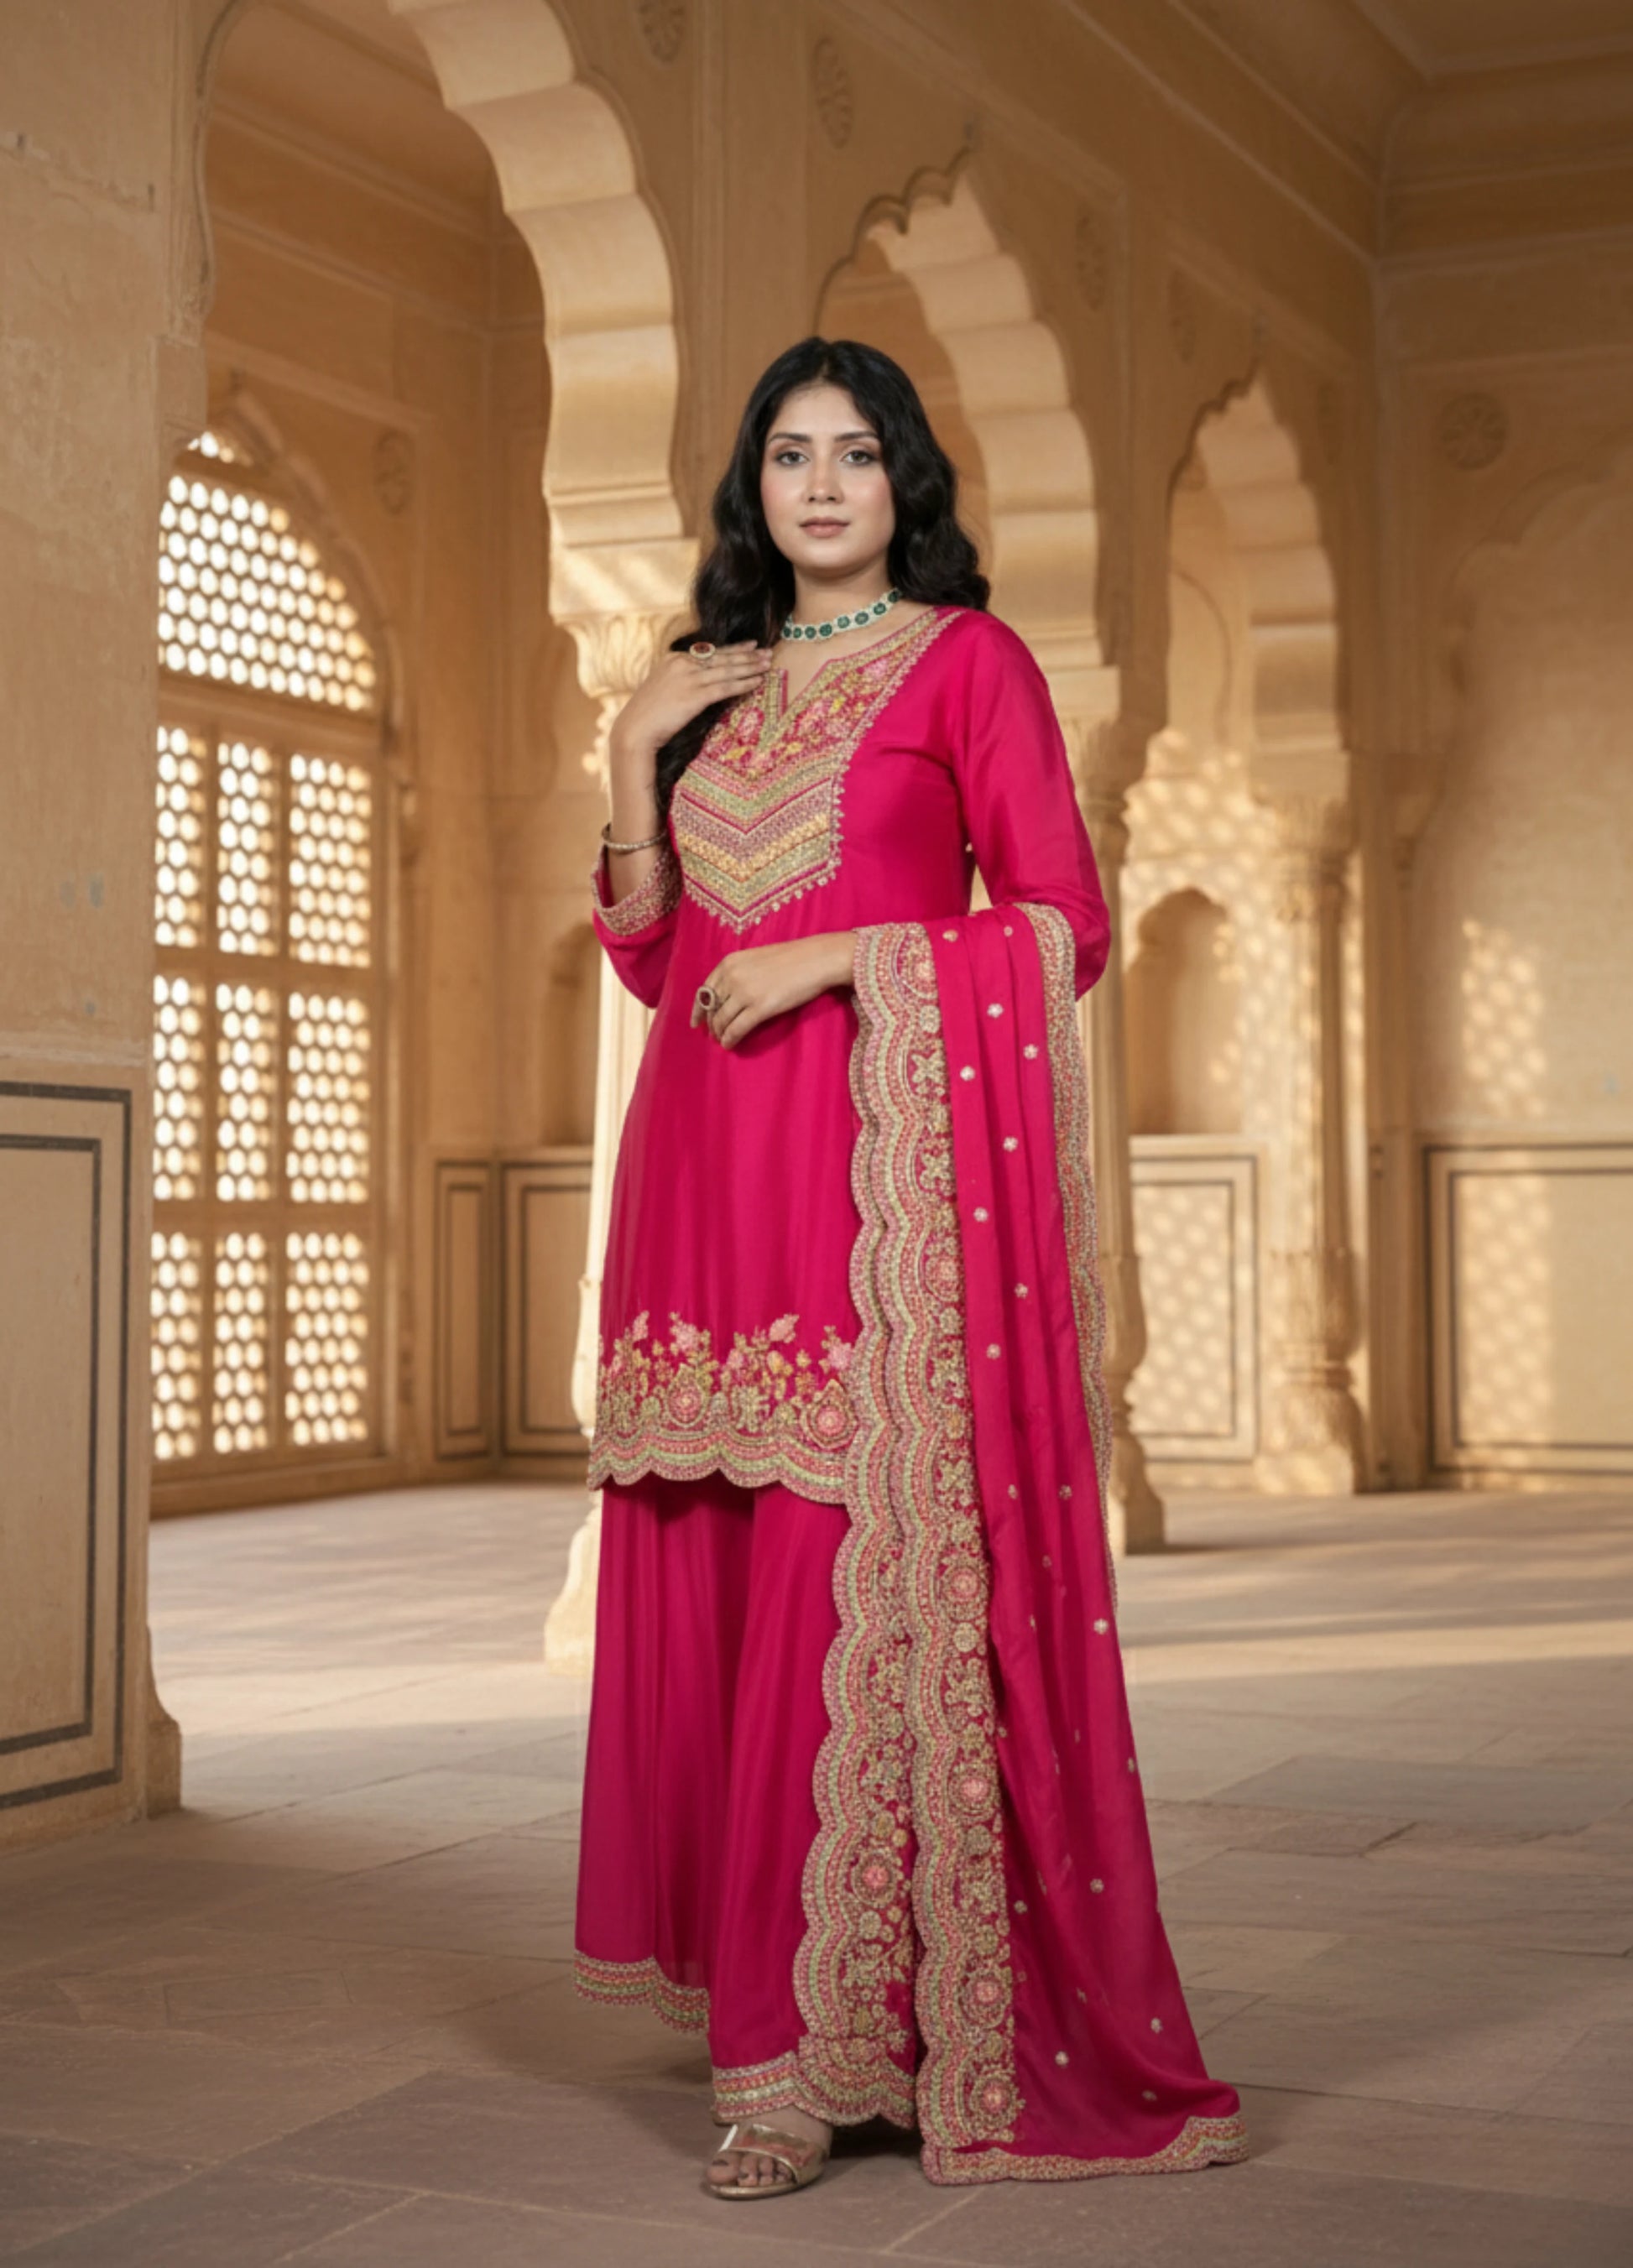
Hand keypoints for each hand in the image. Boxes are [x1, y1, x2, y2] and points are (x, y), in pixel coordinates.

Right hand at [613, 638, 773, 761]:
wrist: (635, 730)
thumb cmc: (647, 715)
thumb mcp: (662, 688)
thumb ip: (680, 679)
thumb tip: (700, 682)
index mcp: (674, 658)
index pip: (710, 651)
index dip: (733, 648)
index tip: (751, 645)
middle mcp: (682, 664)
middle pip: (722, 657)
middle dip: (748, 654)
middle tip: (768, 651)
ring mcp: (689, 679)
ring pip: (727, 670)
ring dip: (750, 666)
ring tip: (768, 664)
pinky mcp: (694, 696)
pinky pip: (725, 688)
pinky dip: (743, 684)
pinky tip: (757, 682)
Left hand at [690, 933, 854, 1048]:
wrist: (815, 959)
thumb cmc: (791, 958)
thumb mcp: (756, 958)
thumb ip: (739, 973)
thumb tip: (728, 996)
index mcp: (729, 962)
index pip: (704, 990)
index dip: (698, 1009)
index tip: (695, 1022)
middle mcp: (732, 976)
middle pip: (712, 1008)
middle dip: (710, 1024)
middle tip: (712, 1034)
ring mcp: (745, 992)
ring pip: (722, 1020)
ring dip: (720, 1033)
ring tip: (722, 1040)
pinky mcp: (760, 1008)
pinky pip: (737, 1029)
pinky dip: (730, 1039)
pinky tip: (730, 1044)